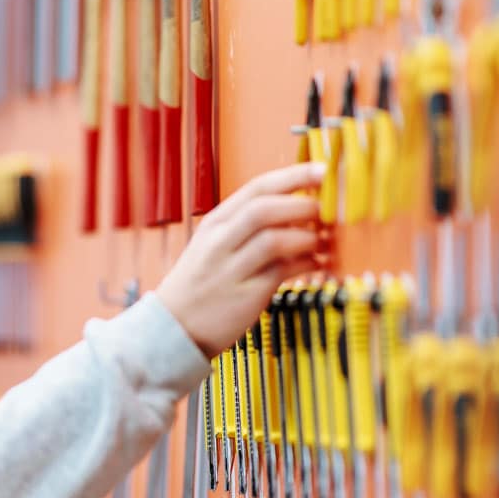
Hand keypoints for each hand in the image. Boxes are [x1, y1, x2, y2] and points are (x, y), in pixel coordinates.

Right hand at [155, 163, 329, 356]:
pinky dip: (305, 263)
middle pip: (265, 209)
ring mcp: (231, 269)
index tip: (322, 170)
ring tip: (320, 240)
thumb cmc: (201, 284)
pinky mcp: (245, 295)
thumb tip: (300, 209)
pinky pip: (281, 271)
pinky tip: (315, 262)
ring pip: (273, 240)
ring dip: (306, 237)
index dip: (294, 176)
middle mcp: (220, 242)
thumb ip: (249, 226)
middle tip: (325, 211)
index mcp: (215, 222)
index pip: (257, 188)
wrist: (173, 327)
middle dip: (303, 206)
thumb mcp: (215, 245)